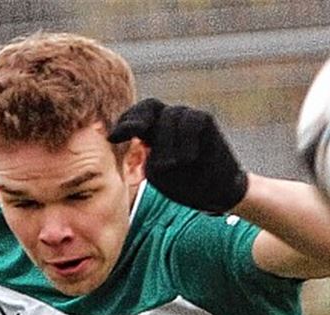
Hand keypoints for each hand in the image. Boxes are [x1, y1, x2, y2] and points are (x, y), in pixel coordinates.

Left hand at [108, 99, 247, 214]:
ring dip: (167, 145)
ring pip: (169, 118)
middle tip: (128, 132)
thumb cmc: (186, 184)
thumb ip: (148, 158)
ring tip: (171, 166)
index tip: (112, 138)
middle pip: (149, 107)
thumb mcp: (159, 174)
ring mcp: (188, 117)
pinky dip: (187, 142)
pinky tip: (190, 158)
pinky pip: (191, 122)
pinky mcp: (205, 120)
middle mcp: (170, 119)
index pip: (136, 117)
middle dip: (136, 118)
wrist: (217, 192)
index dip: (124, 124)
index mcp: (155, 131)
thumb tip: (144, 145)